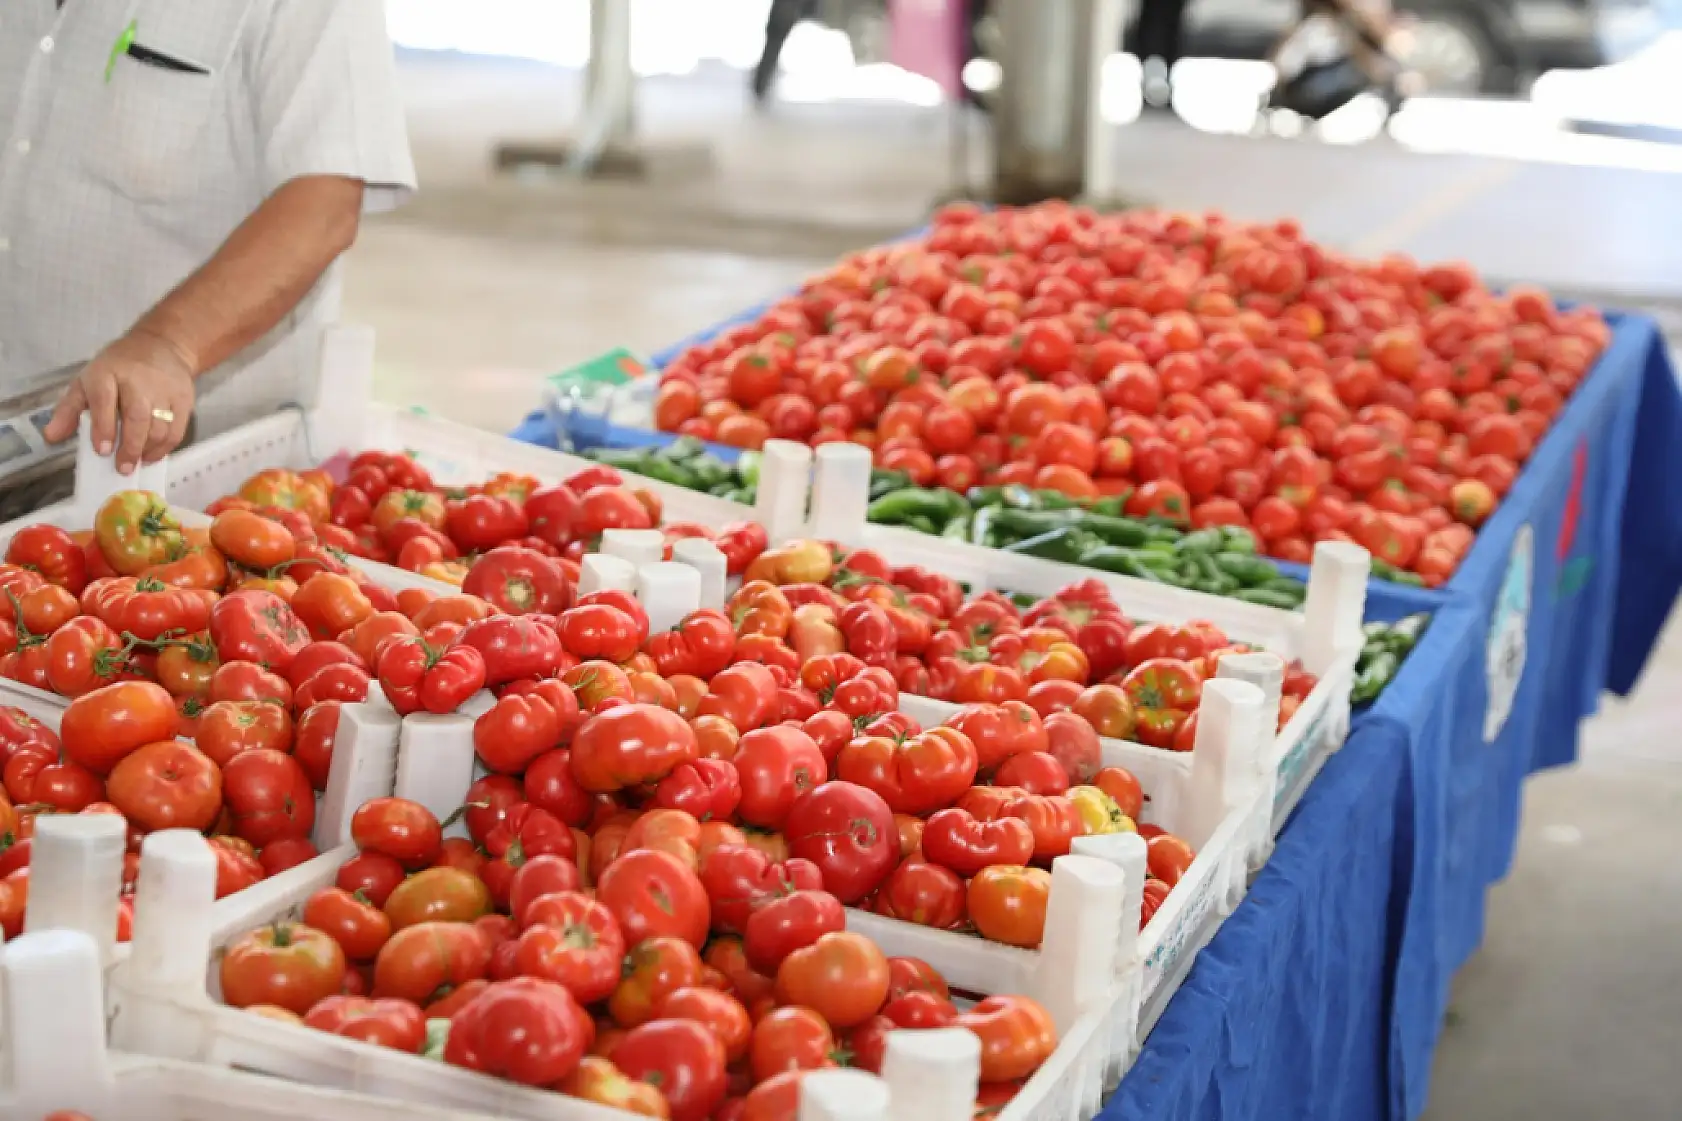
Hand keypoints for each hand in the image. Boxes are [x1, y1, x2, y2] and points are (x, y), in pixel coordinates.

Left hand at [43, 330, 194, 474]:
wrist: (161, 346)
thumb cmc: (118, 368)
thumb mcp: (87, 381)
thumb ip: (68, 410)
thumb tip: (52, 436)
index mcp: (107, 373)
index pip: (105, 401)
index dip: (104, 428)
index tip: (103, 451)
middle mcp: (138, 380)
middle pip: (138, 417)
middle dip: (130, 446)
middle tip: (123, 468)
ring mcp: (164, 390)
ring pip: (160, 427)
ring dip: (148, 450)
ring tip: (137, 463)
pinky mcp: (184, 399)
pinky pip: (177, 430)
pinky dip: (165, 448)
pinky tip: (152, 455)